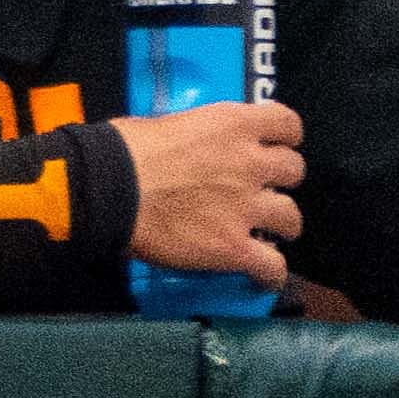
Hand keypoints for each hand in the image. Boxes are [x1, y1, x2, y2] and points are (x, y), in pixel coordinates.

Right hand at [122, 98, 308, 284]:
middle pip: (293, 170)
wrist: (105, 190)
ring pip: (291, 218)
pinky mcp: (234, 247)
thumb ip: (195, 135)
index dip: (283, 136)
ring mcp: (247, 208)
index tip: (272, 144)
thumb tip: (192, 147)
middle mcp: (250, 164)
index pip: (287, 124)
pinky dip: (270, 272)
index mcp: (233, 126)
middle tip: (258, 187)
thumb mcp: (164, 123)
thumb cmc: (120, 152)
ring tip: (264, 230)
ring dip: (278, 223)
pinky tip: (262, 273)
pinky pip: (272, 266)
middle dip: (278, 179)